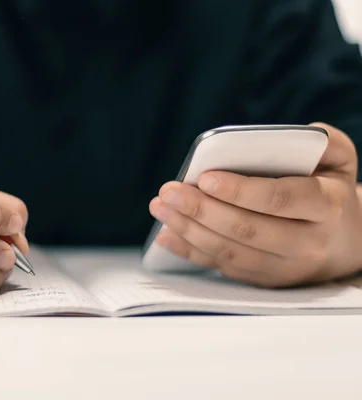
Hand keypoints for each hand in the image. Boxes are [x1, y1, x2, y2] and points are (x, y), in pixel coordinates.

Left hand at [149, 123, 361, 286]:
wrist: (346, 244)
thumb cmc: (330, 192)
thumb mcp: (339, 162)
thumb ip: (325, 142)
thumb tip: (296, 133)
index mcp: (326, 207)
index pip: (280, 199)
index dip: (241, 190)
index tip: (206, 177)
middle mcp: (306, 244)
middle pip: (246, 229)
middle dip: (202, 209)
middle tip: (168, 191)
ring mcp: (283, 267)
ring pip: (229, 251)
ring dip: (189, 229)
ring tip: (160, 207)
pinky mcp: (263, 280)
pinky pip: (221, 267)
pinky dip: (190, 251)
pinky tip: (166, 233)